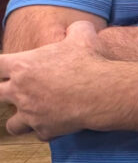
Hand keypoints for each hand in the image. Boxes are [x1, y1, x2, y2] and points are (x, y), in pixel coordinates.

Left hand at [0, 21, 106, 139]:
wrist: (103, 91)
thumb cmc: (90, 62)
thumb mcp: (83, 35)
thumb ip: (74, 29)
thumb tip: (75, 28)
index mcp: (23, 66)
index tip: (4, 69)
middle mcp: (20, 91)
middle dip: (5, 92)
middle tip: (19, 90)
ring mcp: (30, 113)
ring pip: (12, 124)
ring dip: (21, 120)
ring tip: (34, 114)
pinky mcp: (44, 128)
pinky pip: (40, 134)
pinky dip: (47, 130)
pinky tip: (57, 125)